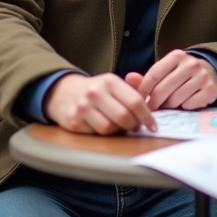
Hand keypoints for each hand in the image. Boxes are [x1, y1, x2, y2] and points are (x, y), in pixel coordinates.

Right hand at [43, 72, 157, 134]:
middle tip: (136, 126)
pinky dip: (103, 134)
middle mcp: (95, 93)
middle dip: (134, 125)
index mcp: (109, 81)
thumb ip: (134, 89)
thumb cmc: (96, 90)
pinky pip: (95, 134)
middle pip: (124, 117)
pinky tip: (103, 126)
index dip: (147, 116)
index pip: (135, 101)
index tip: (153, 125)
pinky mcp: (74, 122)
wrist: (62, 92)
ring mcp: (83, 108)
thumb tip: (151, 99)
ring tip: (118, 125)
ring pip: (109, 128)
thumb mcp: (113, 83)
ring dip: (118, 131)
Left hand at [137, 50, 216, 110]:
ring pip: (175, 99)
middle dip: (154, 102)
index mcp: (177, 56)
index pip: (154, 74)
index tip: (138, 99)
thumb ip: (146, 77)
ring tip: (170, 102)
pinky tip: (185, 102)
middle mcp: (191, 64)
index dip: (143, 90)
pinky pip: (189, 105)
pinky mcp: (211, 90)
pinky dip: (184, 107)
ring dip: (169, 105)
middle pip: (163, 90)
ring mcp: (202, 77)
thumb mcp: (165, 71)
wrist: (210, 71)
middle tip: (151, 108)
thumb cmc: (181, 73)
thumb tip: (129, 78)